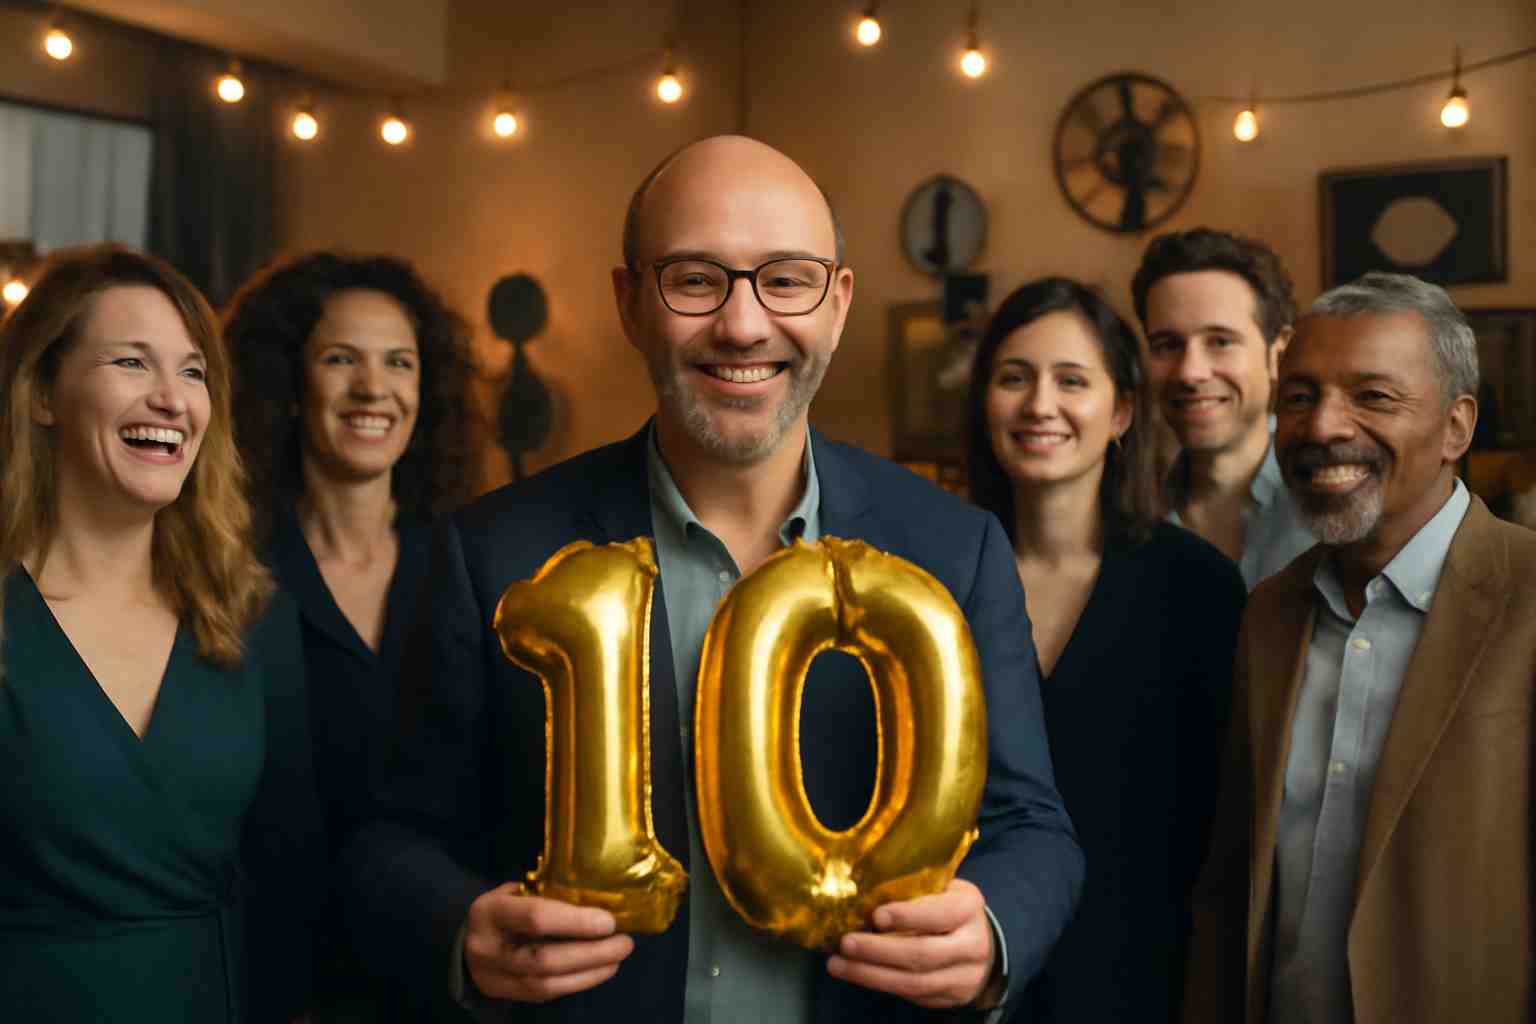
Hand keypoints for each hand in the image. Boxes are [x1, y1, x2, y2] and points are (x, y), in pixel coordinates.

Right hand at [463, 884, 633, 1002]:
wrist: (466, 941)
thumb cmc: (503, 908)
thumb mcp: (515, 891)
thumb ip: (546, 894)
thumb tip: (599, 895)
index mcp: (489, 912)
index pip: (536, 918)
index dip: (576, 922)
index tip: (609, 922)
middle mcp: (487, 948)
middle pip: (543, 960)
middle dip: (590, 954)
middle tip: (624, 943)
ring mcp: (493, 977)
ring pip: (545, 985)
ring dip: (589, 973)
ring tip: (617, 959)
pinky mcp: (504, 995)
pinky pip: (544, 996)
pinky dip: (576, 983)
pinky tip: (599, 971)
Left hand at [826, 878, 995, 1009]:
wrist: (981, 945)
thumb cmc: (947, 907)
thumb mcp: (940, 888)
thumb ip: (913, 889)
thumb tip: (861, 888)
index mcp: (968, 907)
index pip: (940, 914)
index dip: (907, 916)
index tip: (876, 916)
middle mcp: (972, 944)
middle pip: (923, 954)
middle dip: (878, 951)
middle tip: (845, 943)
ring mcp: (963, 976)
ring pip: (914, 982)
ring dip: (870, 975)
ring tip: (838, 964)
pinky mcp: (949, 997)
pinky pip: (911, 994)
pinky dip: (879, 984)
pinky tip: (855, 973)